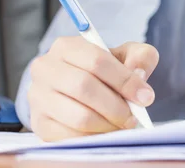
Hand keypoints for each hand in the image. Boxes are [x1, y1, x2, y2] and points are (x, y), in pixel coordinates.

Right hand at [28, 38, 158, 141]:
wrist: (83, 87)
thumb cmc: (107, 69)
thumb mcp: (128, 54)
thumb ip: (140, 58)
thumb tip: (139, 76)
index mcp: (66, 46)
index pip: (97, 61)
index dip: (125, 81)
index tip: (145, 96)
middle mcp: (45, 68)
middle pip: (84, 88)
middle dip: (116, 106)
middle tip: (134, 117)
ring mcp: (38, 96)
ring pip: (78, 116)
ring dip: (107, 124)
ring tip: (122, 124)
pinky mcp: (40, 123)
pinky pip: (69, 136)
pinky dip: (94, 137)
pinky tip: (106, 132)